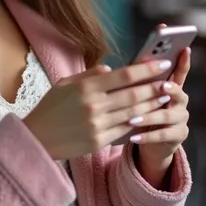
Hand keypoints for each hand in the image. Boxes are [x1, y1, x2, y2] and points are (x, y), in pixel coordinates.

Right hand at [23, 60, 173, 159]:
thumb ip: (89, 75)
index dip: (146, 69)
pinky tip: (149, 116)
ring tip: (164, 97)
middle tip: (169, 81)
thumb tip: (111, 69)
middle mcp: (94, 105)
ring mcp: (98, 125)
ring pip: (134, 113)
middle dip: (155, 87)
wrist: (36, 138)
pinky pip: (125, 130)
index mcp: (86, 87)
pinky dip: (139, 122)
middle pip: (134, 94)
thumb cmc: (50, 107)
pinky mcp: (99, 141)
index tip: (162, 63)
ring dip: (152, 105)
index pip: (124, 75)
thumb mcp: (65, 84)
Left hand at [131, 47, 189, 168]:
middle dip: (168, 88)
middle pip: (177, 91)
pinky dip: (147, 136)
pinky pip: (163, 135)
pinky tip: (133, 136)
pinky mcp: (178, 135)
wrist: (148, 140)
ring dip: (148, 116)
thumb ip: (130, 81)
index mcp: (171, 85)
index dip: (183, 60)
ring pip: (166, 114)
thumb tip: (107, 69)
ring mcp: (181, 117)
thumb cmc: (139, 110)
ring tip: (132, 118)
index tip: (185, 48)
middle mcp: (180, 99)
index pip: (179, 70)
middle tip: (159, 85)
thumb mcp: (135, 94)